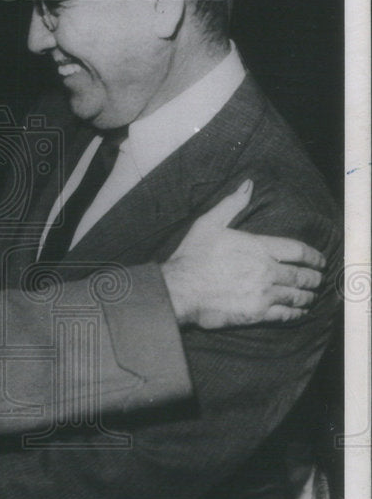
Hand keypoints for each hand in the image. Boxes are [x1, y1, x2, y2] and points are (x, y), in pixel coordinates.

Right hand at [161, 179, 325, 328]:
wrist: (179, 290)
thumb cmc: (192, 257)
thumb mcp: (208, 223)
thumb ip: (232, 204)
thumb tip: (248, 184)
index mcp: (258, 247)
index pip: (298, 250)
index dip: (313, 256)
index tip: (320, 260)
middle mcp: (266, 270)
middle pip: (302, 275)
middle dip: (314, 278)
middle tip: (318, 279)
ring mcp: (263, 293)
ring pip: (296, 295)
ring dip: (308, 296)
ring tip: (312, 296)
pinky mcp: (256, 314)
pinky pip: (285, 314)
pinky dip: (296, 313)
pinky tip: (300, 312)